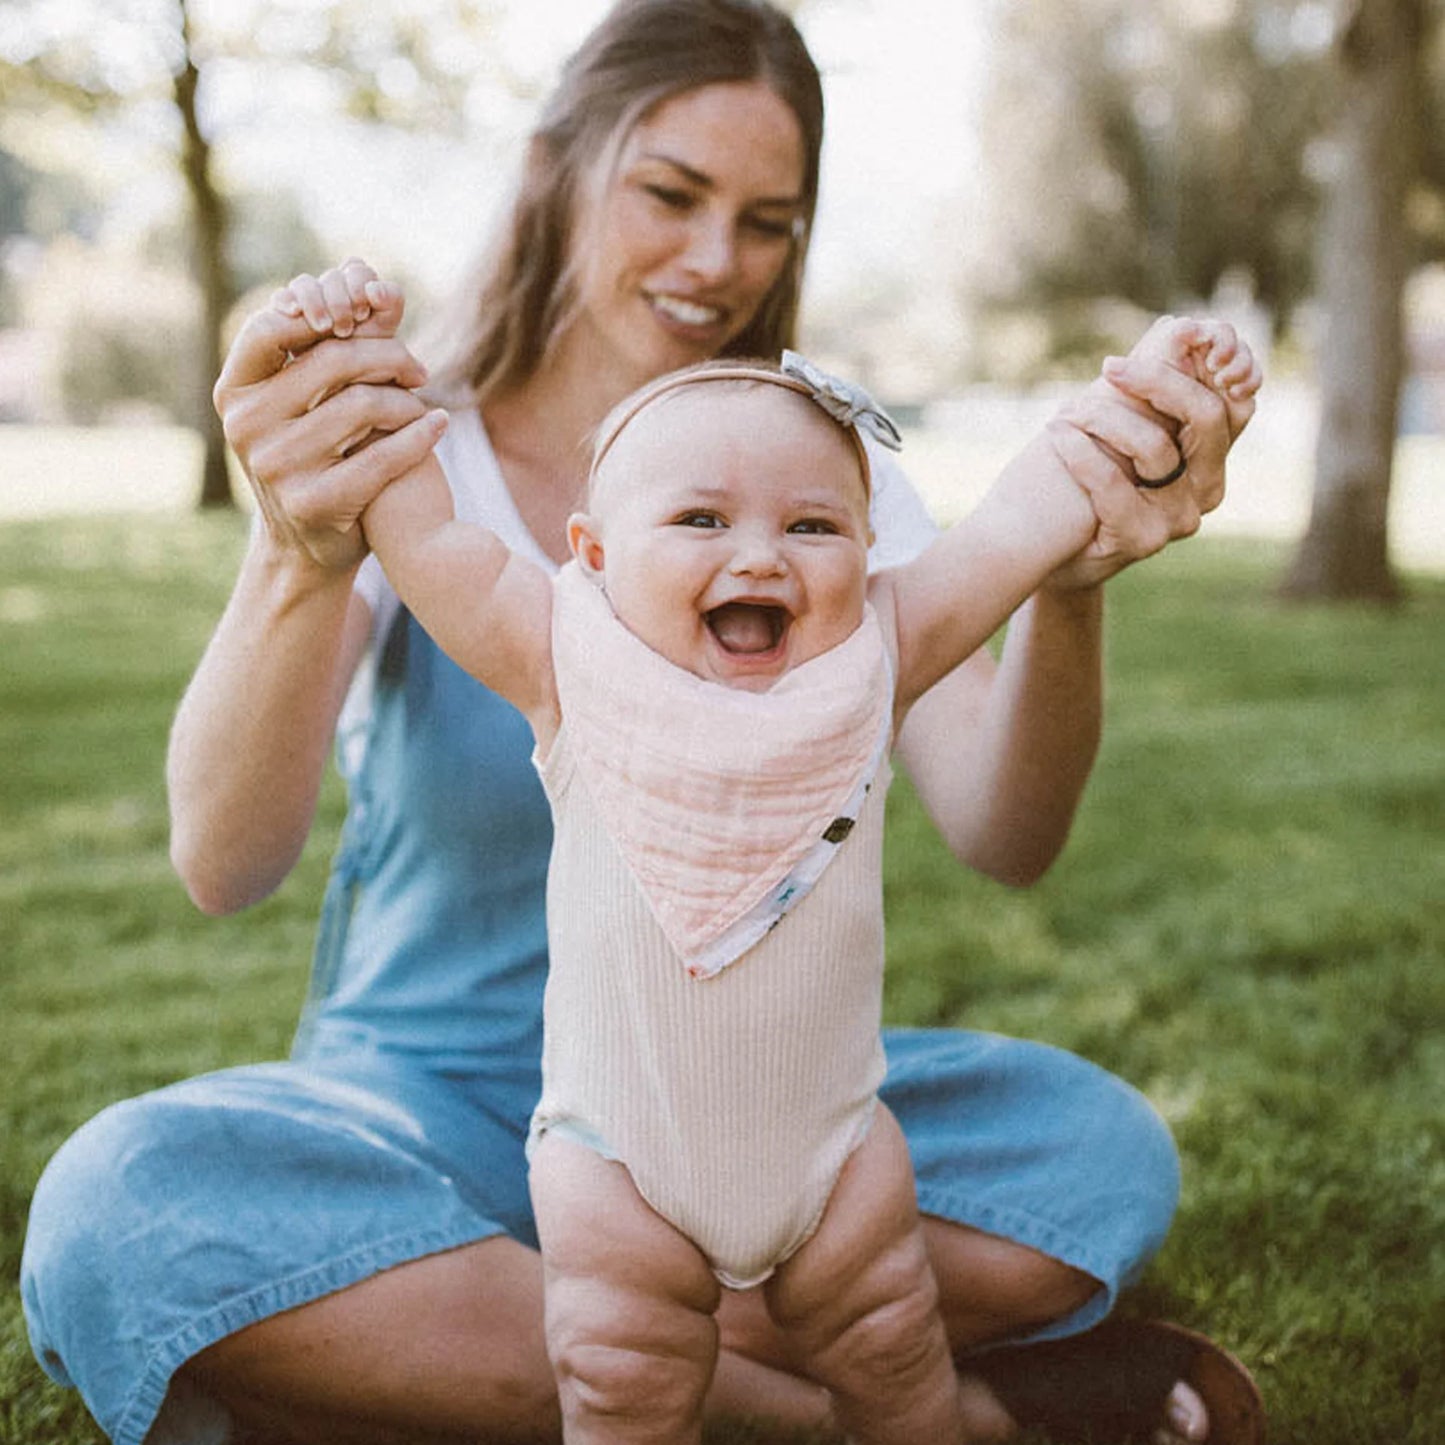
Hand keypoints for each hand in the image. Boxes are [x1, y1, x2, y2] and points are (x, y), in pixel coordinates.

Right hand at [213, 258, 447, 570]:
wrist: (312, 545)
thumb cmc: (318, 455)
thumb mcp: (313, 400)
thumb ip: (339, 343)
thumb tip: (380, 285)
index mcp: (236, 390)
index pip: (273, 325)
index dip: (325, 311)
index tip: (367, 321)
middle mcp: (246, 425)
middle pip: (331, 359)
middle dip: (387, 356)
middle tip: (418, 369)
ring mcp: (275, 466)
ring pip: (362, 405)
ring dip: (405, 401)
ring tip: (421, 405)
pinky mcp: (312, 502)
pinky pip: (382, 457)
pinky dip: (420, 437)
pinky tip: (439, 426)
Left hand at [1041, 316, 1261, 590]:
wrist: (1048, 554)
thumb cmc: (1088, 482)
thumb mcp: (1122, 429)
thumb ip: (1152, 389)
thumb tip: (1177, 326)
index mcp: (1211, 457)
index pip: (1234, 399)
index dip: (1217, 361)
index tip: (1177, 330)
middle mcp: (1207, 488)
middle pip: (1204, 415)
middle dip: (1157, 379)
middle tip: (1110, 365)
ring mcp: (1178, 518)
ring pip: (1154, 446)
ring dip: (1103, 417)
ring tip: (1065, 411)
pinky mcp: (1142, 539)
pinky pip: (1113, 482)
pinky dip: (1079, 452)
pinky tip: (1056, 434)